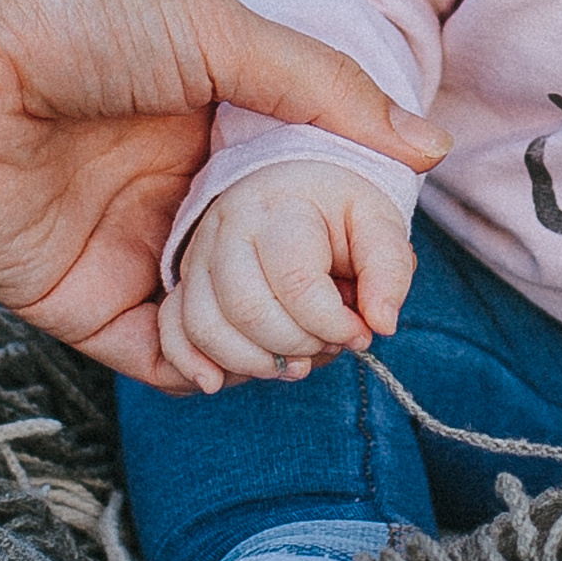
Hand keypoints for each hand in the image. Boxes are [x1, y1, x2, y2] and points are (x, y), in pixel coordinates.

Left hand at [0, 0, 445, 394]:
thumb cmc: (76, 8)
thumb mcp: (223, 34)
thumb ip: (324, 91)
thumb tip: (428, 147)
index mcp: (209, 119)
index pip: (293, 194)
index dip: (341, 233)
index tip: (384, 269)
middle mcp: (166, 185)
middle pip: (257, 265)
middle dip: (307, 300)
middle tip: (353, 324)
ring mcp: (117, 242)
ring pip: (209, 318)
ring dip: (256, 343)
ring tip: (301, 349)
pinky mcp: (66, 294)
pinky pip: (143, 351)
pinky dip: (192, 370)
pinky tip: (232, 366)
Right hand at [159, 158, 415, 392]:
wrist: (297, 178)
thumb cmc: (340, 208)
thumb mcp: (378, 224)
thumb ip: (388, 271)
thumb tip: (382, 324)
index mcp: (282, 207)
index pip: (297, 284)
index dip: (333, 325)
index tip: (360, 333)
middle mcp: (230, 226)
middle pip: (248, 310)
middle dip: (295, 345)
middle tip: (327, 346)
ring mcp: (200, 251)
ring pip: (206, 325)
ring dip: (251, 362)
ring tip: (292, 362)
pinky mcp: (186, 275)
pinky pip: (173, 326)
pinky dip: (189, 361)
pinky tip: (215, 382)